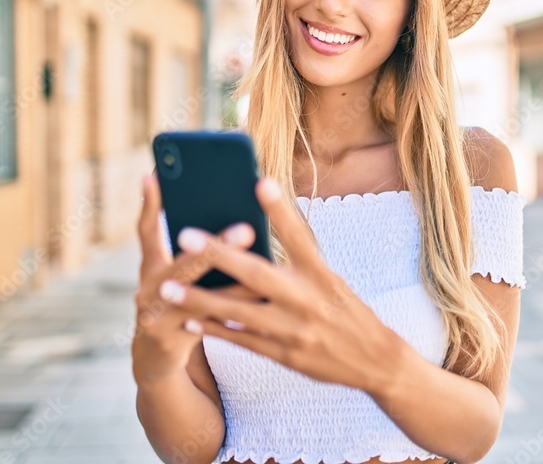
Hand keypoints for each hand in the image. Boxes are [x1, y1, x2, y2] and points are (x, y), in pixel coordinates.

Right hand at [130, 172, 257, 385]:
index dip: (150, 203)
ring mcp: (156, 318)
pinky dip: (237, 312)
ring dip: (235, 282)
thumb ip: (194, 251)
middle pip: (181, 265)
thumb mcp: (175, 275)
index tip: (155, 175)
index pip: (147, 230)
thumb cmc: (175, 301)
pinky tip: (263, 301)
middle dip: (215, 247)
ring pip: (199, 297)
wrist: (156, 356)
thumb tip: (237, 218)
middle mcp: (147, 290)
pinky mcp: (171, 341)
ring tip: (265, 269)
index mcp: (150, 268)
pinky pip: (211, 324)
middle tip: (247, 229)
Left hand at [155, 177, 406, 392]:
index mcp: (322, 275)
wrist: (375, 360)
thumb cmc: (347, 310)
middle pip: (258, 273)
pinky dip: (216, 330)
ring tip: (167, 289)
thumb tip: (257, 241)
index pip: (299, 236)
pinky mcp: (286, 355)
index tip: (260, 181)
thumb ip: (299, 264)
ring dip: (200, 299)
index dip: (280, 209)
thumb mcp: (331, 280)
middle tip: (184, 235)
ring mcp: (294, 330)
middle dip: (218, 255)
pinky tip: (191, 320)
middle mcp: (307, 299)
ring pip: (239, 312)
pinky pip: (243, 341)